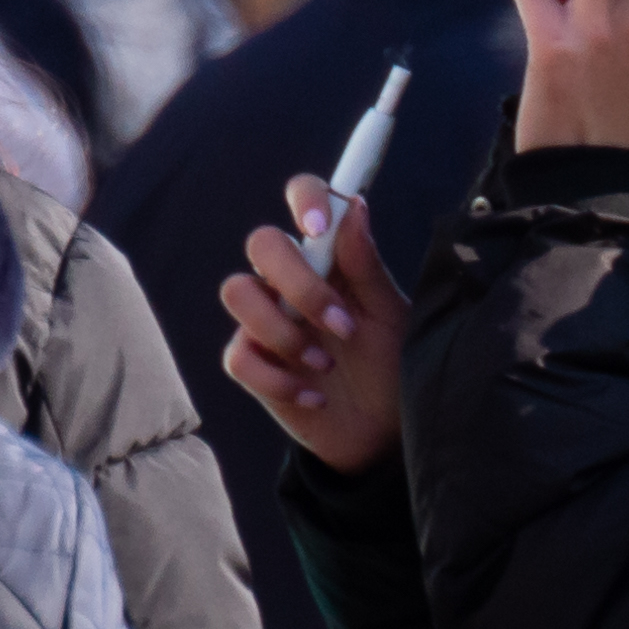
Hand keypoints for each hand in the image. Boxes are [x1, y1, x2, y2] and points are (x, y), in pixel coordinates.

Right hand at [223, 178, 408, 472]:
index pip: (305, 199)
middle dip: (299, 284)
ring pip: (237, 291)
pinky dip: (278, 380)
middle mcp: (290, 280)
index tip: (317, 226)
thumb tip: (355, 207)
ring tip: (325, 363)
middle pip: (262, 243)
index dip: (305, 198)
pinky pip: (238, 356)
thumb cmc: (391, 362)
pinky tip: (314, 397)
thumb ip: (366, 265)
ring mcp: (266, 319)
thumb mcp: (389, 315)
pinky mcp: (253, 363)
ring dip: (282, 330)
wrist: (384, 430)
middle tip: (341, 326)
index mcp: (329, 256)